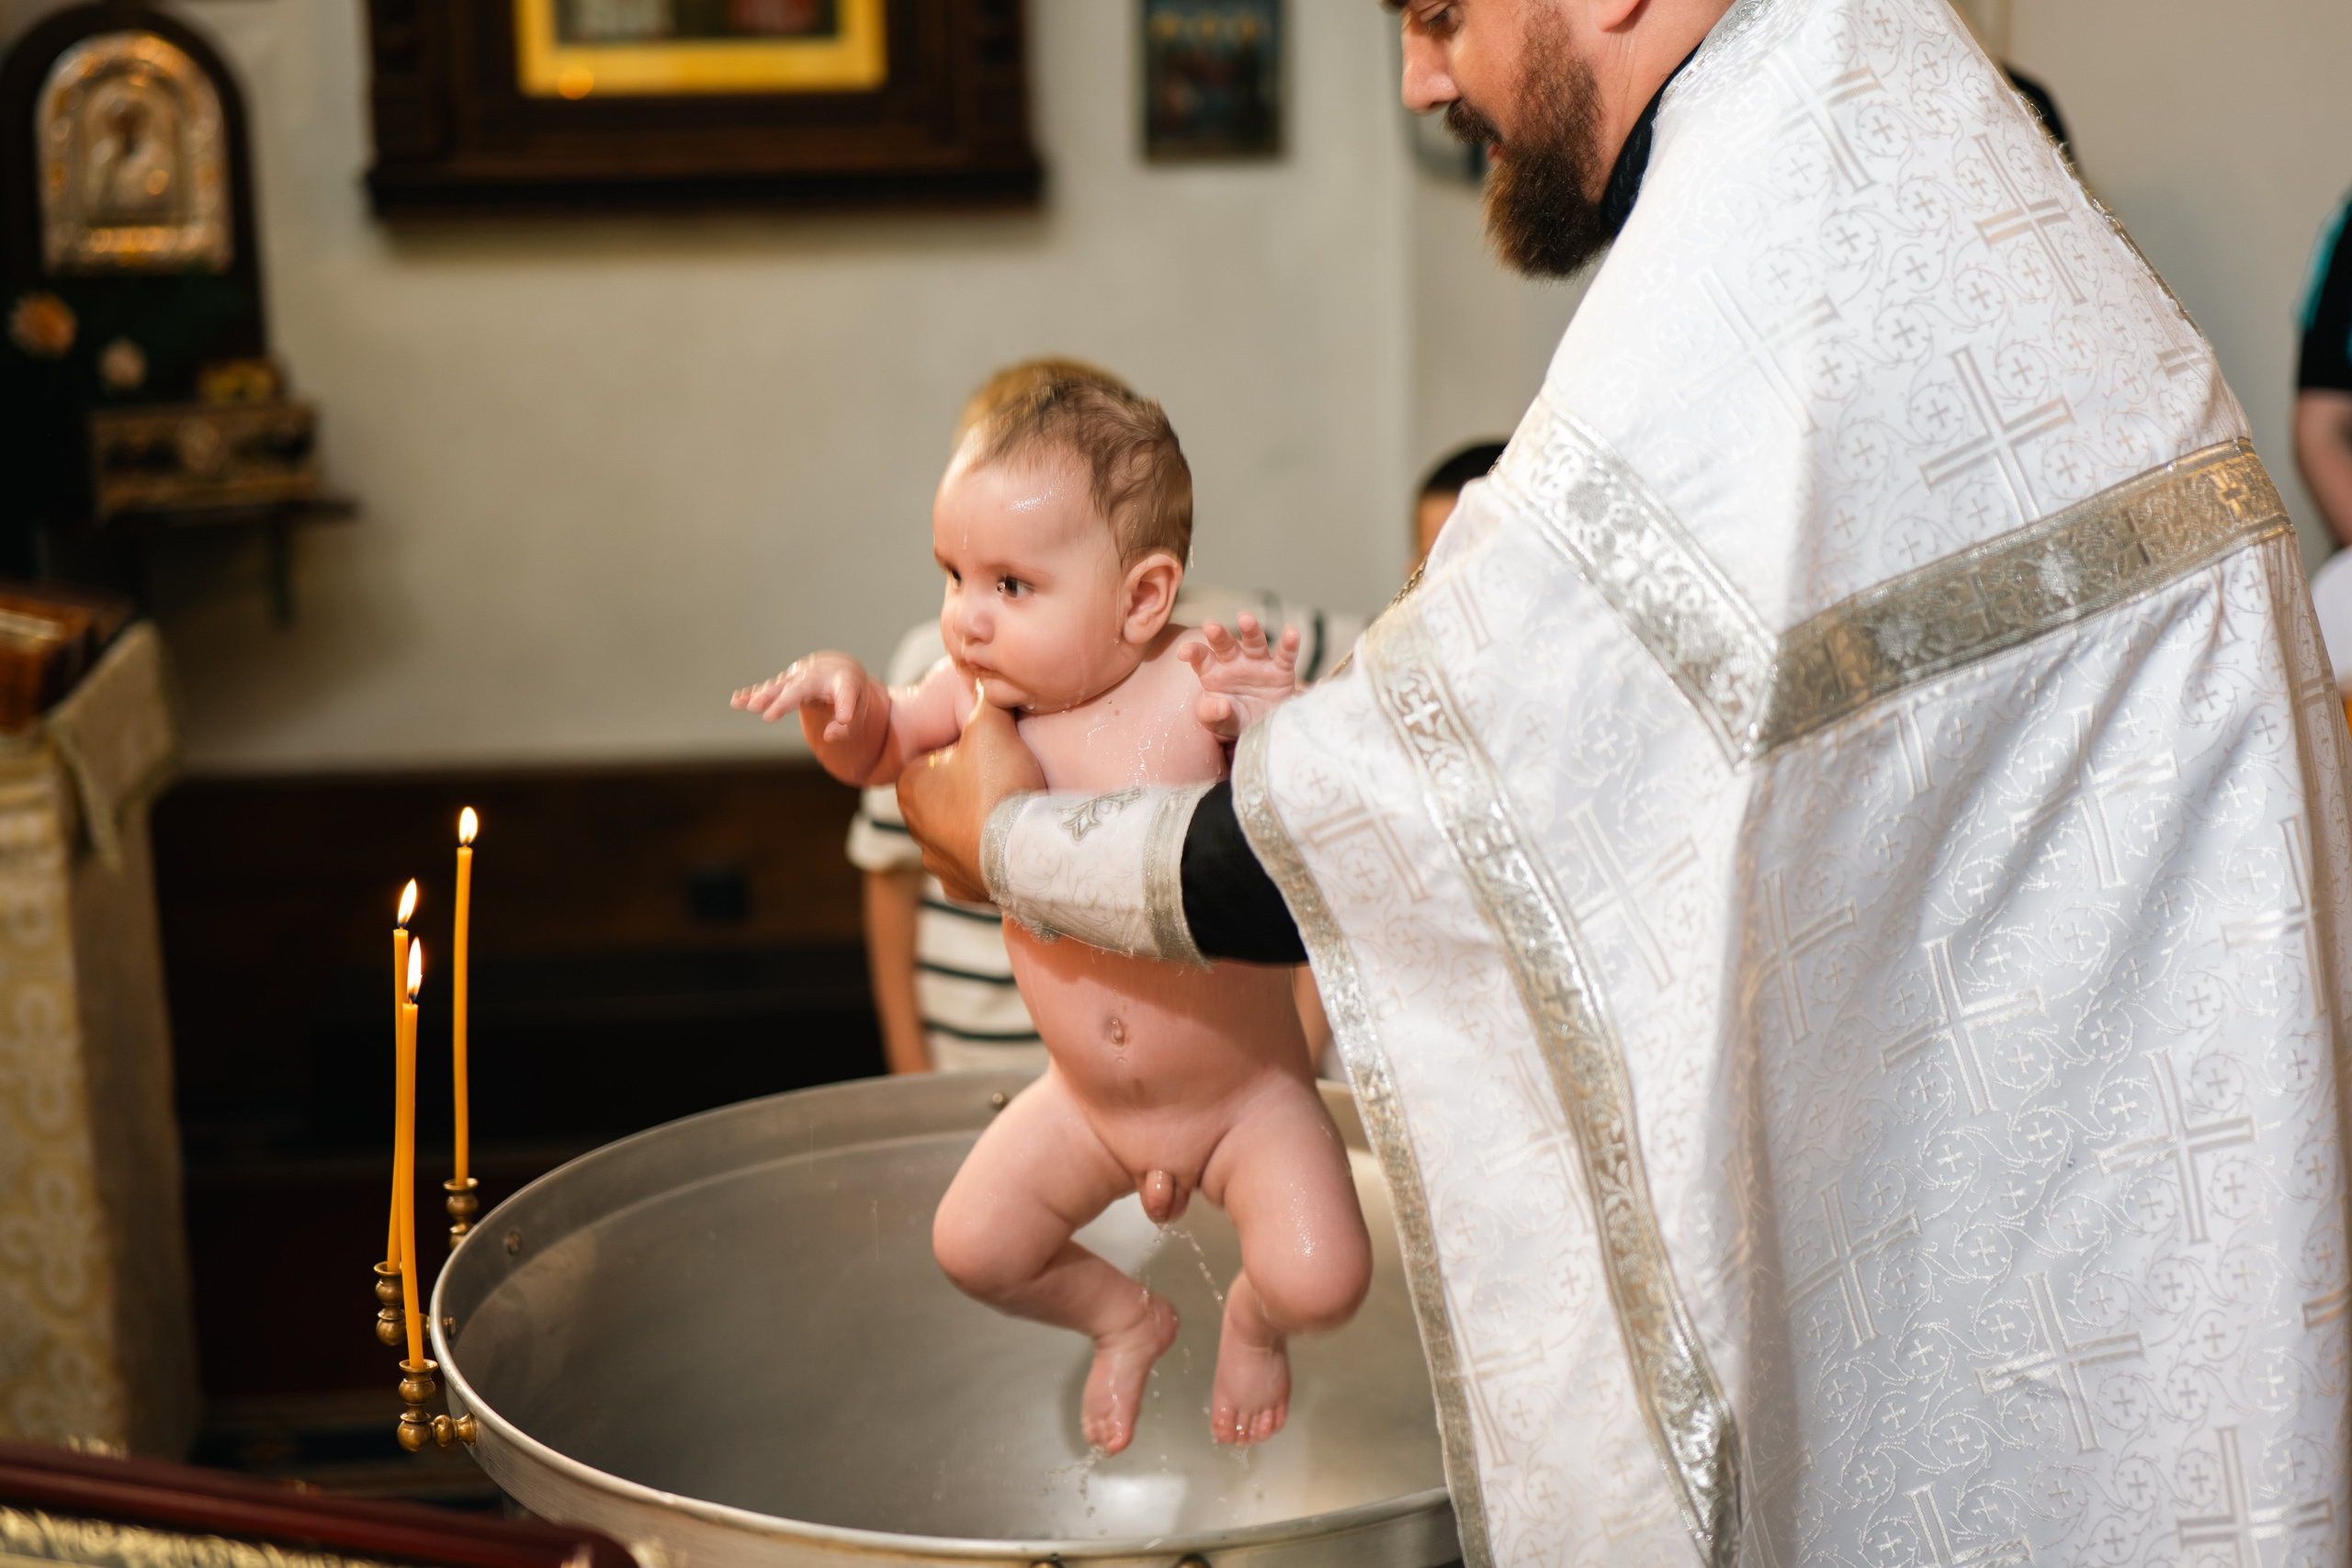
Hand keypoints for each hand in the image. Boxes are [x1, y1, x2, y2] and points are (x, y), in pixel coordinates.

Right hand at [730, 652, 868, 738]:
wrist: (837, 667)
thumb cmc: (848, 691)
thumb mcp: (859, 710)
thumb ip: (848, 727)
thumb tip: (828, 736)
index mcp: (844, 681)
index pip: (846, 694)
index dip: (845, 707)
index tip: (844, 719)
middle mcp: (818, 676)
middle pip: (801, 689)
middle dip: (784, 701)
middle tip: (769, 715)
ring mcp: (799, 678)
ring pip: (779, 687)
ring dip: (763, 696)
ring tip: (749, 706)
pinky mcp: (786, 683)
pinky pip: (769, 689)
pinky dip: (753, 694)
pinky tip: (737, 700)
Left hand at [896, 685, 1045, 903]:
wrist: (1021, 854)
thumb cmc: (997, 785)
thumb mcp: (992, 726)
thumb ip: (986, 699)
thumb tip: (986, 678)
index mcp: (910, 785)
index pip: (936, 757)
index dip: (968, 750)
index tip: (995, 753)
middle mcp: (915, 828)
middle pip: (946, 796)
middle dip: (971, 788)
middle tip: (1008, 781)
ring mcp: (937, 863)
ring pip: (958, 834)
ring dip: (979, 825)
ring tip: (1012, 815)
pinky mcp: (961, 890)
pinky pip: (974, 868)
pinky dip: (989, 859)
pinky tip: (1009, 849)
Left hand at [1180, 614, 1300, 739]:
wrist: (1260, 729)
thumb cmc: (1231, 719)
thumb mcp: (1217, 722)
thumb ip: (1212, 714)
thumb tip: (1219, 706)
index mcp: (1213, 672)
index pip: (1201, 658)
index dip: (1193, 653)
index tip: (1184, 652)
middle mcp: (1234, 662)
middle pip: (1225, 644)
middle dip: (1218, 635)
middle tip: (1211, 626)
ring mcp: (1258, 663)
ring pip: (1254, 642)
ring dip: (1250, 630)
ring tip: (1245, 619)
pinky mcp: (1280, 671)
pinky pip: (1285, 656)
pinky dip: (1289, 644)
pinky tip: (1291, 632)